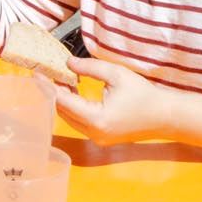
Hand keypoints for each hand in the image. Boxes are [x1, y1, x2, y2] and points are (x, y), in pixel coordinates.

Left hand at [54, 56, 177, 143]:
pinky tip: (73, 90)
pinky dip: (73, 106)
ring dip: (62, 99)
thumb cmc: (143, 94)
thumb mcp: (116, 74)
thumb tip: (67, 63)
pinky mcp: (101, 138)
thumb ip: (89, 68)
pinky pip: (79, 121)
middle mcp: (93, 133)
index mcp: (96, 119)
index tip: (36, 73)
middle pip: (62, 112)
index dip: (47, 86)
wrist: (165, 116)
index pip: (62, 101)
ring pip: (69, 118)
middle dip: (52, 92)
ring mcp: (97, 138)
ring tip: (59, 78)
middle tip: (46, 72)